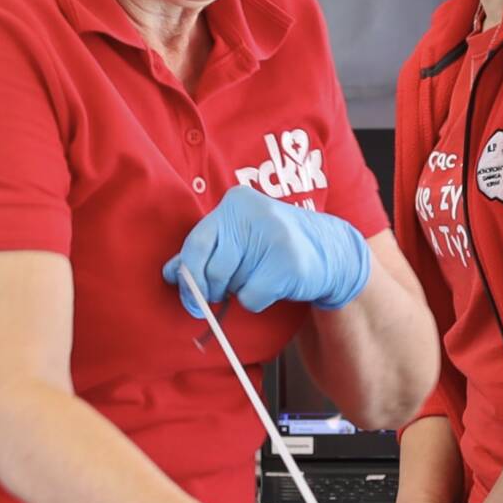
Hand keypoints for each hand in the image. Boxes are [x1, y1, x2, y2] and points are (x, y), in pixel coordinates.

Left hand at [164, 185, 372, 317]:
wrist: (332, 252)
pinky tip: (274, 284)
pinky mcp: (287, 263)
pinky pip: (251, 298)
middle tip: (221, 293)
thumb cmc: (274, 246)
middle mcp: (253, 213)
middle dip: (212, 289)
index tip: (189, 297)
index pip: (196, 243)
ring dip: (239, 291)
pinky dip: (256, 301)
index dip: (188, 275)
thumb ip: (204, 251)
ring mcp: (273, 237)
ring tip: (260, 275)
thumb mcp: (238, 238)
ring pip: (232, 285)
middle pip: (211, 268)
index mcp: (235, 202)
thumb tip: (170, 272)